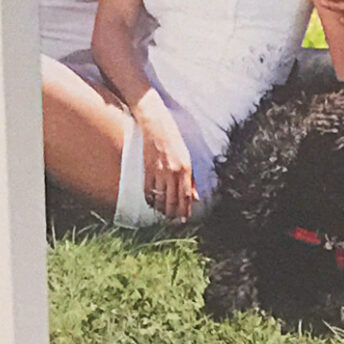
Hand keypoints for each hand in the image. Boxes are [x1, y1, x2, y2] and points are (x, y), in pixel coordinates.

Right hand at [136, 99, 194, 222]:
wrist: (154, 121)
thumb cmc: (172, 137)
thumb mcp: (187, 156)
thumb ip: (191, 178)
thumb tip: (196, 197)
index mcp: (185, 167)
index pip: (186, 195)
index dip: (185, 210)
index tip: (184, 219)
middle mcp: (173, 170)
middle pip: (173, 199)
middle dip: (174, 214)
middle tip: (174, 222)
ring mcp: (159, 169)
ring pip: (160, 197)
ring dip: (162, 209)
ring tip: (164, 215)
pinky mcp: (147, 167)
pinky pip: (148, 189)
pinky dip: (150, 199)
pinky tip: (152, 204)